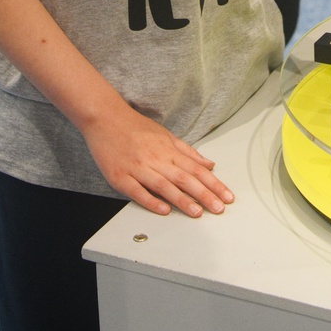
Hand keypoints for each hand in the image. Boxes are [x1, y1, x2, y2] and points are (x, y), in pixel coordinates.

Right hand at [83, 99, 233, 217]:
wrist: (104, 117)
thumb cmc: (134, 127)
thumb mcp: (165, 135)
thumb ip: (188, 152)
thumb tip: (209, 164)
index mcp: (168, 150)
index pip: (196, 169)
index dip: (213, 184)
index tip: (226, 196)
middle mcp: (155, 159)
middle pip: (184, 179)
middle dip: (204, 195)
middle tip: (219, 208)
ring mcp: (137, 168)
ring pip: (164, 186)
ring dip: (182, 200)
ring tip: (197, 212)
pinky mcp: (120, 176)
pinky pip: (138, 191)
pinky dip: (151, 201)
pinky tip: (164, 210)